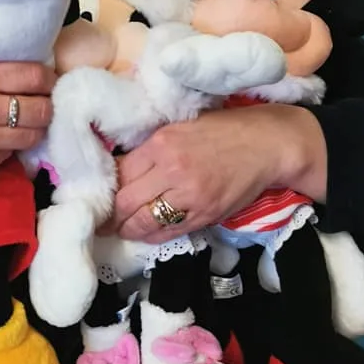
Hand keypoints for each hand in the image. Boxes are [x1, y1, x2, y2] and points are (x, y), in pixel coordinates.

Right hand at [0, 48, 55, 181]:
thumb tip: (19, 49)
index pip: (34, 76)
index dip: (47, 77)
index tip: (46, 78)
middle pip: (41, 109)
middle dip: (47, 103)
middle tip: (42, 99)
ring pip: (33, 135)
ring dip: (35, 126)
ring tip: (29, 119)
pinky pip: (10, 153)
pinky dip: (11, 144)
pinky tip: (1, 134)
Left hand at [105, 104, 326, 243]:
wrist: (266, 144)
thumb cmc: (223, 130)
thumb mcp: (180, 128)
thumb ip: (152, 150)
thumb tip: (121, 170)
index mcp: (161, 143)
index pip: (119, 173)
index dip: (105, 188)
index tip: (97, 196)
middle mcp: (171, 170)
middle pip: (125, 202)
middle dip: (110, 215)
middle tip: (100, 220)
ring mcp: (189, 196)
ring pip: (143, 222)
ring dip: (127, 229)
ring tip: (119, 229)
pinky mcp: (205, 215)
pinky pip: (168, 233)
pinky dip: (151, 236)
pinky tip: (145, 233)